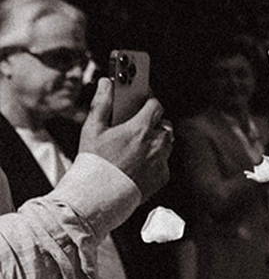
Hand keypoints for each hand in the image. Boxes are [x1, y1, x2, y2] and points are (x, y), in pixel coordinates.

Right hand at [79, 79, 171, 198]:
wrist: (99, 195)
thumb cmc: (94, 162)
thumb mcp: (92, 129)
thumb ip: (101, 103)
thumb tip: (106, 83)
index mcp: (141, 129)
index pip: (156, 105)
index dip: (149, 101)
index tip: (143, 101)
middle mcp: (157, 143)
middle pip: (164, 124)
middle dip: (153, 122)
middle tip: (137, 125)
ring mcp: (162, 161)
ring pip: (166, 143)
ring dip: (156, 140)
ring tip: (136, 145)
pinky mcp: (163, 176)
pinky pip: (164, 162)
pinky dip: (155, 160)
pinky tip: (138, 163)